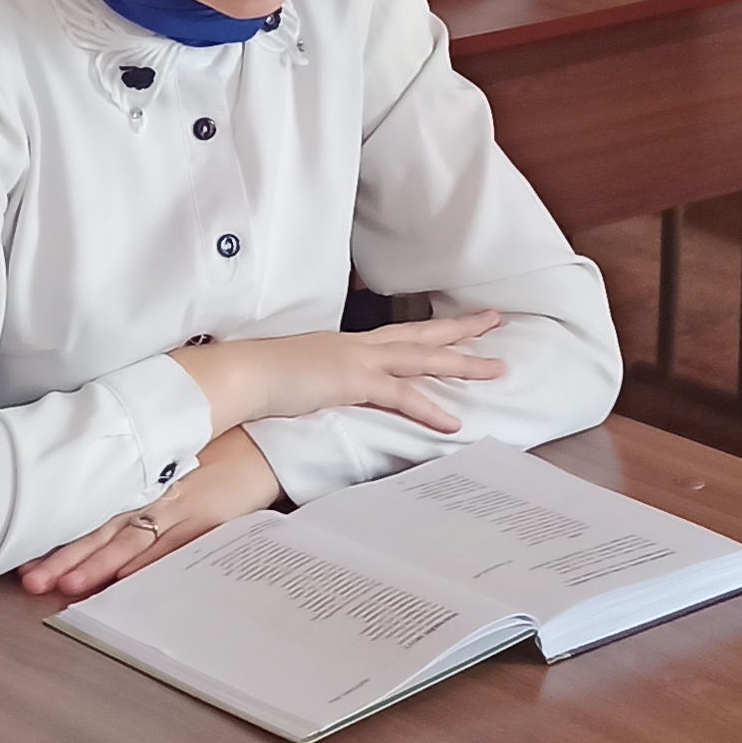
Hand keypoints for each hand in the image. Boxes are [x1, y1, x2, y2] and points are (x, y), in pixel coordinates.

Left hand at [22, 427, 281, 598]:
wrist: (261, 438)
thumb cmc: (213, 449)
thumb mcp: (168, 461)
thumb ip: (135, 481)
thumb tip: (93, 504)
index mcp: (138, 481)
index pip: (90, 513)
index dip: (59, 538)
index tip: (25, 557)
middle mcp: (151, 495)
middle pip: (100, 531)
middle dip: (64, 559)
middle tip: (30, 581)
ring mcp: (178, 508)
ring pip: (128, 541)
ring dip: (96, 565)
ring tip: (65, 586)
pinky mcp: (206, 520)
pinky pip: (172, 545)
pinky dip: (147, 561)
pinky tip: (124, 578)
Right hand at [167, 309, 508, 436]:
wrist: (241, 374)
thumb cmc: (261, 377)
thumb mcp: (301, 375)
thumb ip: (321, 380)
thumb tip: (326, 390)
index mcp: (348, 344)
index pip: (401, 334)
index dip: (432, 328)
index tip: (460, 323)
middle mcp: (359, 345)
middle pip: (422, 334)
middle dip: (463, 329)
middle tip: (497, 321)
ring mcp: (358, 361)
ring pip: (423, 358)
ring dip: (464, 364)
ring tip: (499, 369)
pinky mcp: (353, 382)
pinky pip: (401, 396)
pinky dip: (429, 408)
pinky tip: (454, 421)